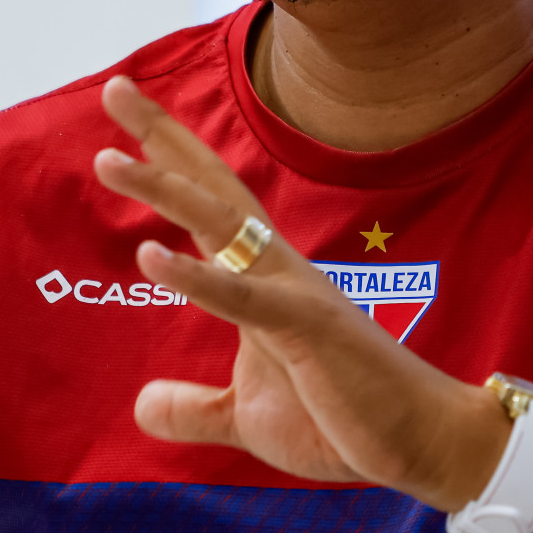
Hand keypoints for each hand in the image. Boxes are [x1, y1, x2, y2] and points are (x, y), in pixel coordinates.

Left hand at [91, 76, 505, 510]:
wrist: (424, 443)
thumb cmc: (345, 420)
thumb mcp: (249, 419)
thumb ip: (195, 408)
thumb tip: (142, 404)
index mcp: (265, 278)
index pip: (210, 205)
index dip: (167, 160)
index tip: (121, 121)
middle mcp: (278, 268)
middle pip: (213, 187)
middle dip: (163, 137)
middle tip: (115, 89)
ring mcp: (294, 292)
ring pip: (223, 224)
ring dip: (165, 188)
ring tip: (108, 159)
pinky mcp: (307, 328)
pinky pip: (244, 298)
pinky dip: (196, 276)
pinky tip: (149, 255)